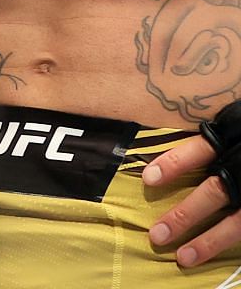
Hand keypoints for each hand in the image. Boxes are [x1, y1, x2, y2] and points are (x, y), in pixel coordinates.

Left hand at [146, 120, 240, 267]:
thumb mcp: (235, 124)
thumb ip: (211, 140)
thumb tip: (166, 151)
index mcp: (236, 139)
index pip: (201, 150)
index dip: (175, 163)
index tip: (148, 179)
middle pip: (215, 193)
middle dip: (185, 215)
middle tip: (157, 235)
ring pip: (237, 222)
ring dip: (209, 241)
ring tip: (184, 256)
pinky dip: (234, 242)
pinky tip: (212, 253)